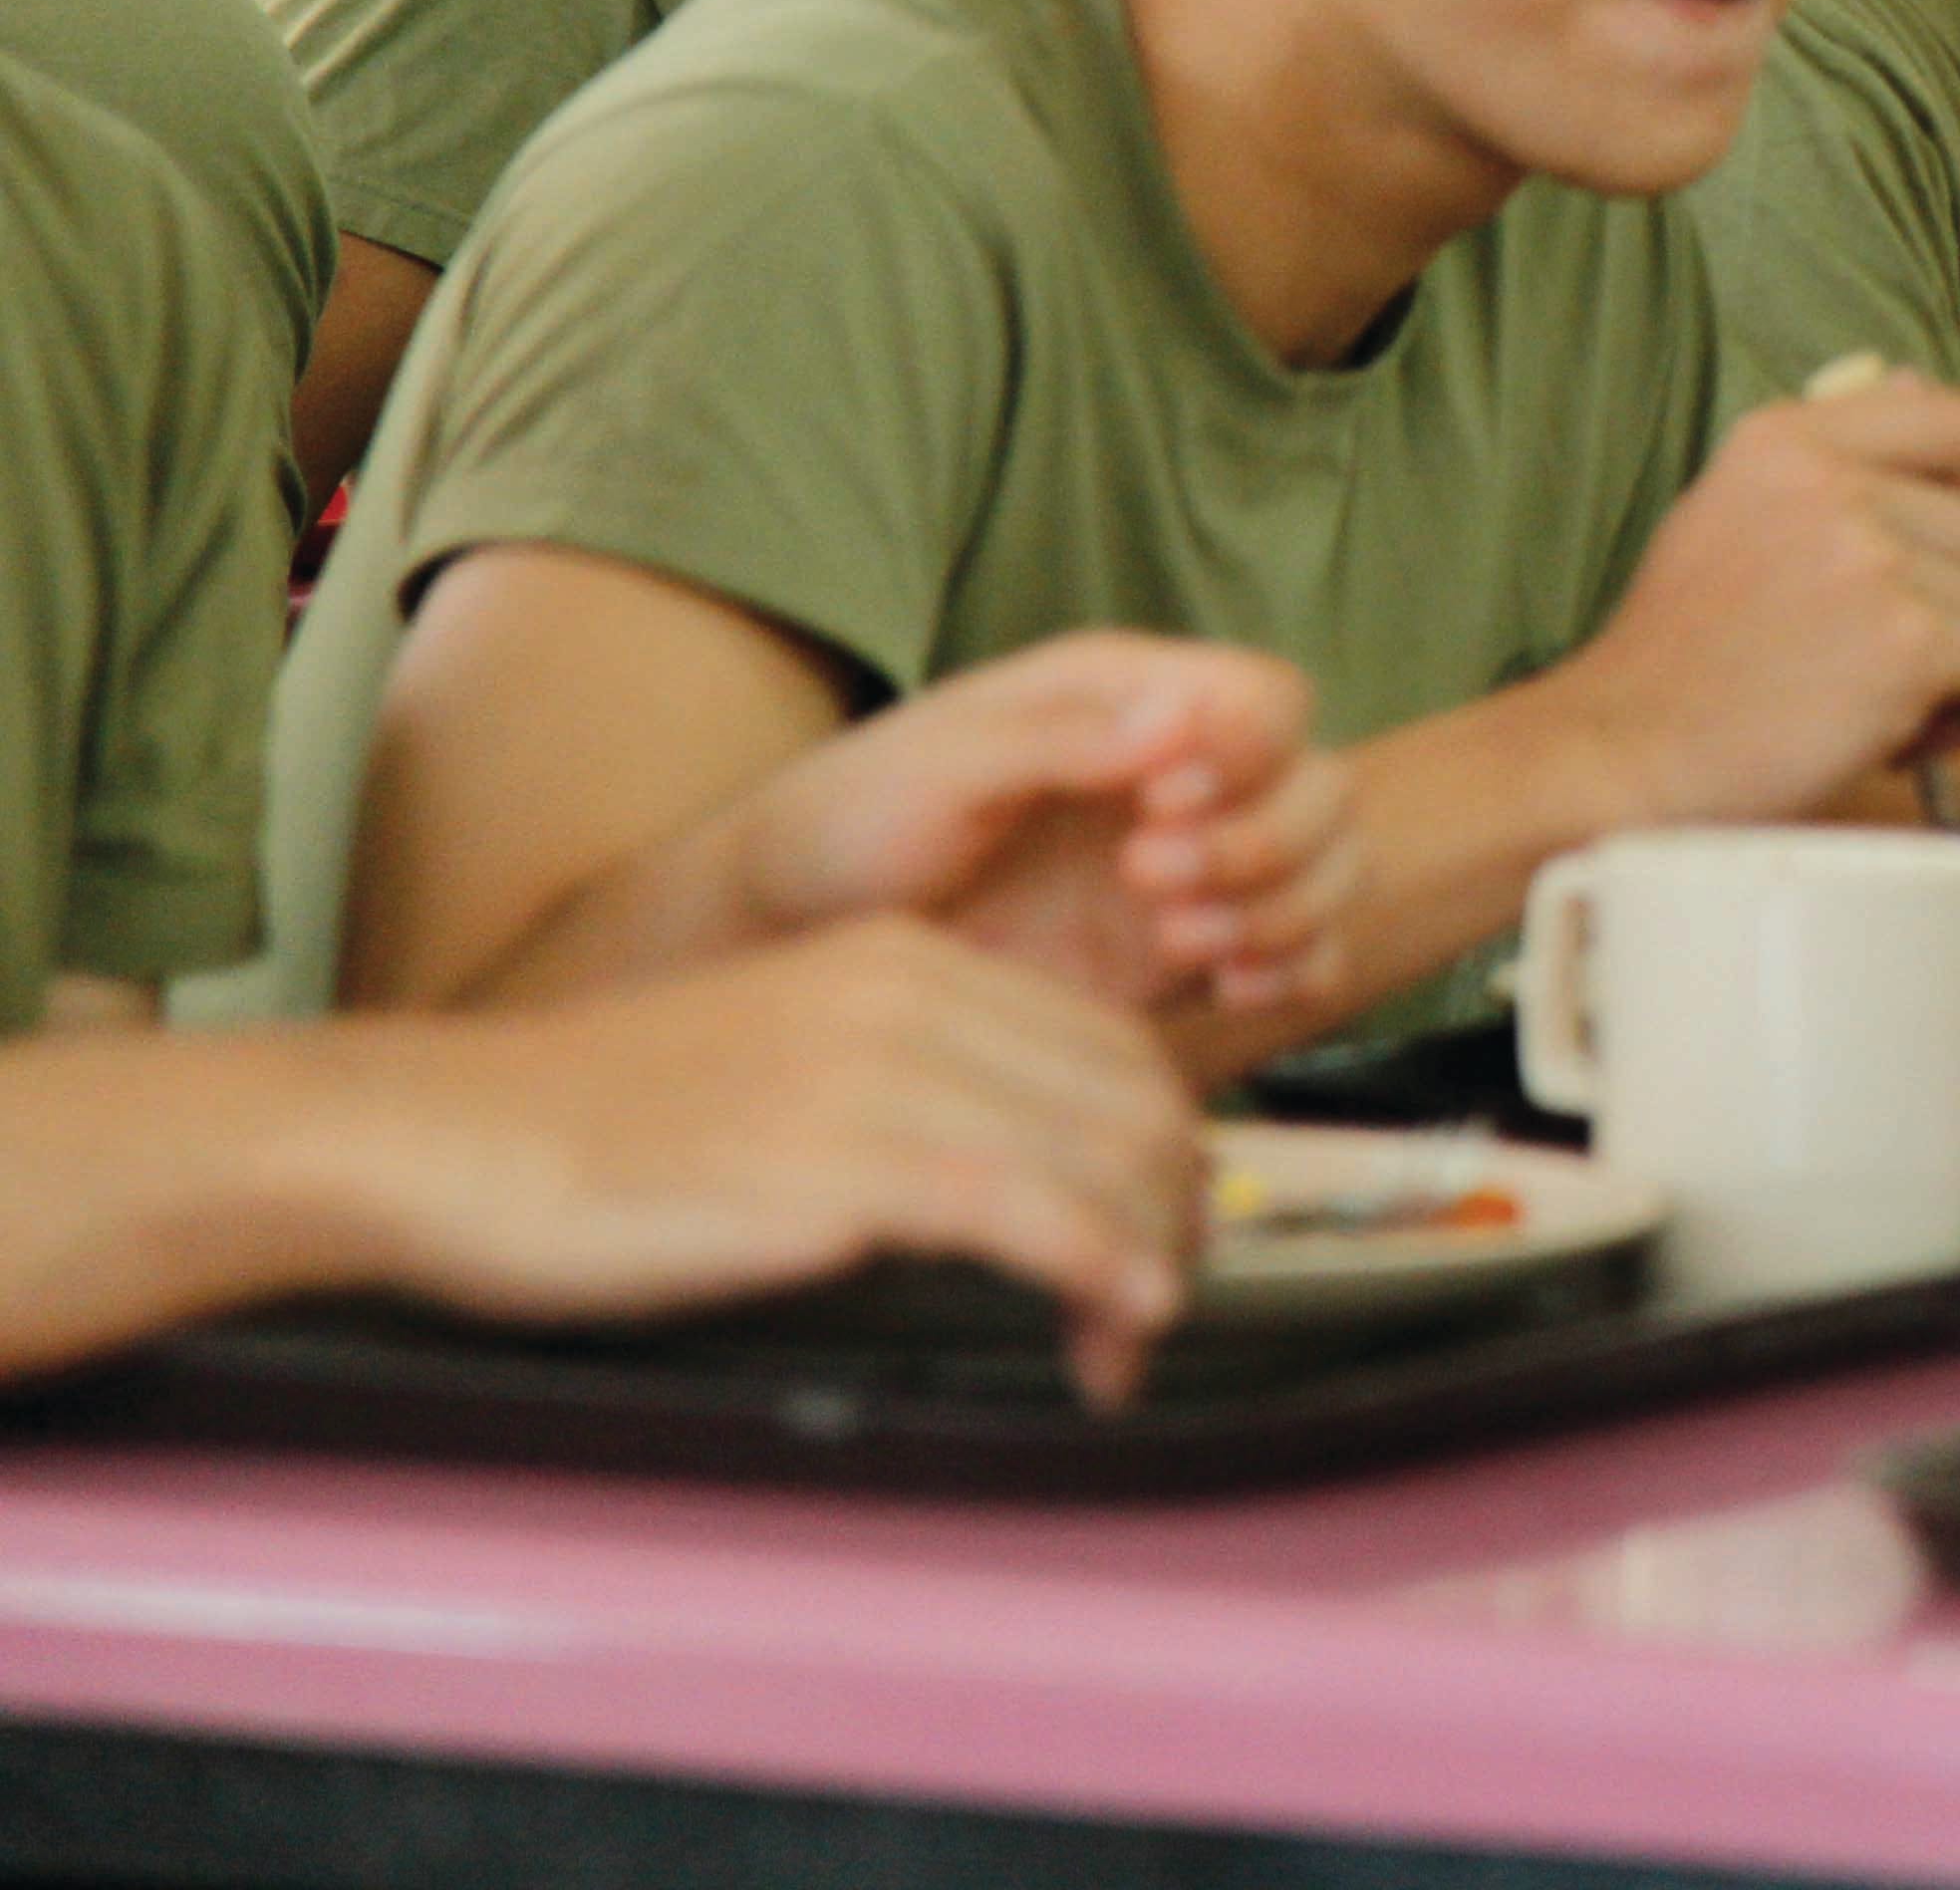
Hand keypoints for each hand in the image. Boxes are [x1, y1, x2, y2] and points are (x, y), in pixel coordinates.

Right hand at [344, 918, 1201, 1406]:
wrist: (442, 1137)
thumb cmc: (590, 1128)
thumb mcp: (785, 1058)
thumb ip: (902, 1084)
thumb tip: (1010, 1167)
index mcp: (905, 957)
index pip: (1112, 1042)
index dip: (1163, 1148)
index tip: (1157, 1231)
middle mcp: (912, 994)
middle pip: (1138, 1094)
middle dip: (1179, 1208)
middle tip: (1158, 1301)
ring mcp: (879, 1074)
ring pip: (1110, 1153)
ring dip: (1155, 1261)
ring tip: (1129, 1340)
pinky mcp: (839, 1165)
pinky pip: (1037, 1215)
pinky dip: (1105, 1274)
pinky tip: (1115, 1325)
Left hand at [724, 634, 1350, 1018]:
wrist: (790, 947)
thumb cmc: (844, 826)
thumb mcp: (936, 762)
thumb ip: (1059, 737)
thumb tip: (1183, 719)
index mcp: (1128, 701)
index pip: (1269, 698)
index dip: (1250, 750)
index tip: (1166, 800)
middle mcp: (1180, 779)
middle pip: (1322, 788)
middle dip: (1265, 843)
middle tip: (1148, 881)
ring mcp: (1190, 872)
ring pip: (1331, 871)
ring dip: (1285, 909)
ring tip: (1179, 941)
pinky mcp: (1182, 958)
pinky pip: (1302, 957)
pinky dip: (1296, 971)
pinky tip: (1226, 988)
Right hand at [1561, 373, 1959, 823]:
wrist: (1620, 760)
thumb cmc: (1677, 658)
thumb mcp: (1728, 513)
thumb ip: (1824, 456)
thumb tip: (1912, 379)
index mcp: (1783, 440)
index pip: (1949, 418)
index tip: (1942, 552)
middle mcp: (1831, 483)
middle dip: (1954, 603)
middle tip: (1873, 659)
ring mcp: (1873, 560)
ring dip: (1958, 668)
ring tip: (1866, 703)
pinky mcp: (1908, 643)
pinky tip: (1895, 741)